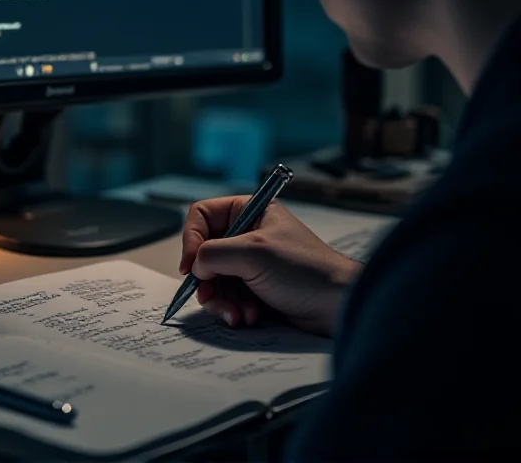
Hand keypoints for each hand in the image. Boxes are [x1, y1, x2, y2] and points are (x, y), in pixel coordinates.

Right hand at [180, 198, 361, 336]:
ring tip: (239, 313)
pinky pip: (229, 296)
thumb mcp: (253, 253)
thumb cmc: (304, 269)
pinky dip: (234, 309)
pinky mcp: (256, 288)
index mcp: (249, 211)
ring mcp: (251, 262)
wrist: (338, 306)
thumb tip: (195, 266)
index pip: (202, 216)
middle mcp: (248, 233)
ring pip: (214, 278)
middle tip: (210, 297)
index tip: (191, 266)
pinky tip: (250, 317)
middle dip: (207, 279)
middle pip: (204, 252)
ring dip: (222, 300)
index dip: (191, 239)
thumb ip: (213, 253)